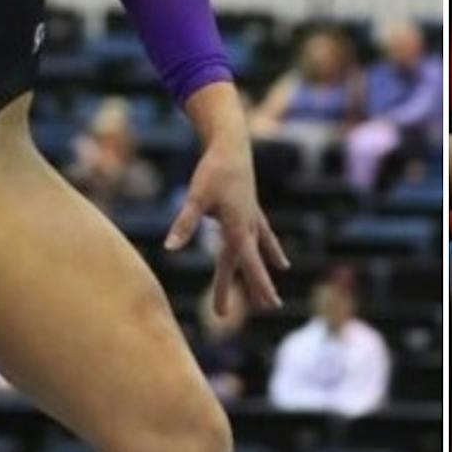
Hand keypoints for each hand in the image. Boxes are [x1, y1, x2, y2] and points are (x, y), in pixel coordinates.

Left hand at [168, 139, 290, 315]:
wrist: (231, 144)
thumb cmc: (212, 170)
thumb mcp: (196, 197)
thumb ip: (185, 224)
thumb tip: (170, 247)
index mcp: (237, 227)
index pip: (248, 263)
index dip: (258, 284)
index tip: (268, 304)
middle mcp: (248, 225)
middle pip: (251, 262)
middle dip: (259, 285)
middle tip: (270, 308)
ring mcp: (252, 217)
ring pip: (260, 250)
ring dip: (266, 270)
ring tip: (275, 290)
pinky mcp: (251, 208)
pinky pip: (264, 235)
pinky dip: (271, 248)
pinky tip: (281, 260)